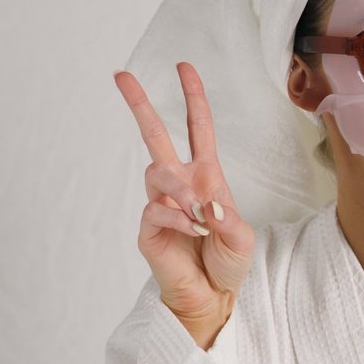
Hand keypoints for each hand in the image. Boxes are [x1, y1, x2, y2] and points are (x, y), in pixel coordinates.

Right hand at [113, 62, 254, 325]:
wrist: (212, 295)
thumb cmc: (226, 262)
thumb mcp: (242, 238)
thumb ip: (229, 219)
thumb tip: (205, 204)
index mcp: (205, 178)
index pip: (197, 130)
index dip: (193, 99)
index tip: (184, 68)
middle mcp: (180, 185)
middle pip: (154, 136)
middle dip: (139, 104)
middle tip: (122, 75)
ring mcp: (161, 205)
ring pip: (157, 173)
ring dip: (180, 189)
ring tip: (199, 214)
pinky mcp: (149, 229)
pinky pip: (156, 210)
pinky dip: (178, 219)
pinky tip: (193, 231)